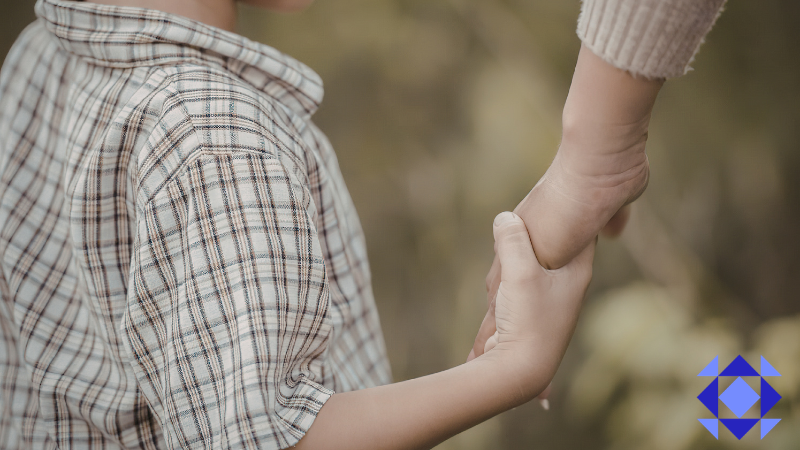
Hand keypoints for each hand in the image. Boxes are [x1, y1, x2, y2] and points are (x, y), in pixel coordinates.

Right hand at [470, 212, 594, 393]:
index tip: (573, 196)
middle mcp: (566, 283)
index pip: (586, 233)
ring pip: (534, 264)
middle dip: (542, 233)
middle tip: (538, 211)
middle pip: (557, 246)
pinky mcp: (528, 310)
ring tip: (519, 234)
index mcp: (576, 271)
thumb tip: (505, 218)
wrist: (520, 369)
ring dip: (522, 254)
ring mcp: (548, 298)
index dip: (579, 214)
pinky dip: (510, 278)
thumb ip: (513, 241)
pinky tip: (505, 278)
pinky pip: (518, 285)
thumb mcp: (519, 272)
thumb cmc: (528, 320)